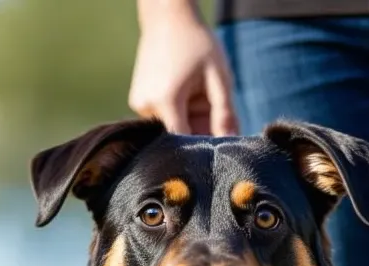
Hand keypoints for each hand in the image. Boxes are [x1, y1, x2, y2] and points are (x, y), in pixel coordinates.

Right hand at [129, 0, 238, 136]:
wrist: (167, 15)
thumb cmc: (197, 43)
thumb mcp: (218, 77)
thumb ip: (225, 113)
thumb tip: (229, 143)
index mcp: (166, 101)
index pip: (184, 143)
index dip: (203, 148)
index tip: (218, 143)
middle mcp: (147, 107)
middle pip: (177, 137)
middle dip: (199, 132)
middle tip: (214, 114)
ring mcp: (139, 104)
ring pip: (171, 129)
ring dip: (189, 122)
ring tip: (198, 96)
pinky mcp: (138, 102)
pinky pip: (163, 118)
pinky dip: (179, 113)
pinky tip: (186, 94)